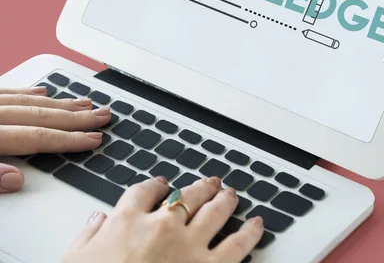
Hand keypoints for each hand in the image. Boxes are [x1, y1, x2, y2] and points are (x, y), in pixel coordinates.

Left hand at [0, 87, 110, 192]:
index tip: (93, 139)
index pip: (37, 138)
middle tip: (101, 116)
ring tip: (84, 104)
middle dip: (76, 118)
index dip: (68, 139)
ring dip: (59, 104)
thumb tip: (16, 179)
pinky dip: (28, 93)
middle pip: (40, 116)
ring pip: (28, 102)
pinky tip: (43, 92)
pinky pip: (7, 92)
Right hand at [63, 176, 263, 262]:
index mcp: (128, 221)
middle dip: (200, 187)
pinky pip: (237, 245)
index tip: (162, 184)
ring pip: (214, 211)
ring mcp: (189, 245)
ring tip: (231, 193)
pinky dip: (250, 232)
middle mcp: (162, 226)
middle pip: (186, 196)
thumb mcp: (74, 261)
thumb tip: (97, 220)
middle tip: (209, 183)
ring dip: (225, 199)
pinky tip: (257, 224)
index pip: (144, 192)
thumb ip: (87, 236)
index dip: (156, 185)